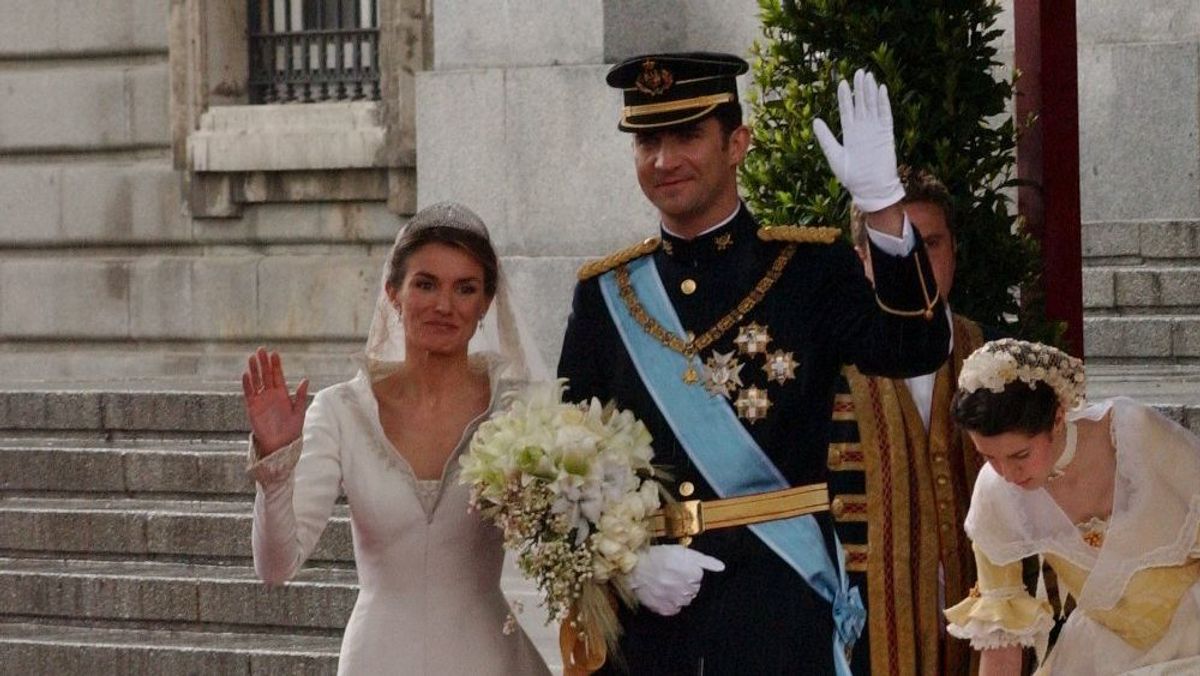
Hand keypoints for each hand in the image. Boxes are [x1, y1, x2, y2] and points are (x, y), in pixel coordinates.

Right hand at [242, 347, 308, 455]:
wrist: (280, 444)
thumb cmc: (292, 429)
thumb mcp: (299, 411)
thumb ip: (300, 395)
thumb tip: (305, 379)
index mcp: (282, 393)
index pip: (278, 375)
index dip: (276, 364)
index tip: (274, 353)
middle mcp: (270, 394)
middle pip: (266, 375)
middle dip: (264, 363)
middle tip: (261, 349)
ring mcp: (261, 400)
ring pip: (256, 381)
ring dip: (254, 370)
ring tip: (252, 357)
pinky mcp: (252, 407)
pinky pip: (249, 394)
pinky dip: (247, 384)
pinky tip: (246, 374)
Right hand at [629, 545, 724, 615]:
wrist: (634, 567)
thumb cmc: (658, 556)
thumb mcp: (683, 552)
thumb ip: (705, 560)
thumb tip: (722, 567)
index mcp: (693, 573)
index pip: (698, 577)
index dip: (688, 570)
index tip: (677, 566)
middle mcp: (686, 589)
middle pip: (693, 589)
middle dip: (684, 582)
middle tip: (670, 574)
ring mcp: (675, 600)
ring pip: (684, 600)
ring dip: (677, 593)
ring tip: (665, 583)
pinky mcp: (665, 609)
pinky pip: (674, 609)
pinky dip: (669, 603)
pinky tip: (662, 593)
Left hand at [813, 69, 904, 212]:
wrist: (870, 189)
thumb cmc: (851, 177)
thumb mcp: (834, 156)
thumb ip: (825, 138)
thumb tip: (815, 121)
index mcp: (850, 134)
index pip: (847, 111)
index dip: (845, 97)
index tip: (842, 83)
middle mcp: (862, 129)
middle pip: (861, 104)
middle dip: (859, 88)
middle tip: (858, 72)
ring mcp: (875, 130)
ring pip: (873, 106)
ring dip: (870, 91)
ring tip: (868, 75)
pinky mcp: (886, 134)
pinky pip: (885, 114)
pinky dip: (883, 102)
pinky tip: (881, 89)